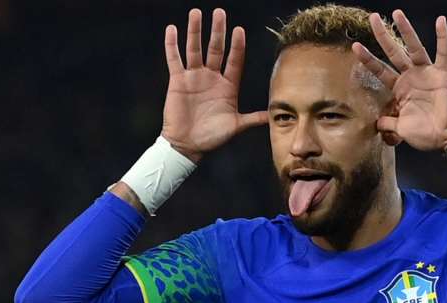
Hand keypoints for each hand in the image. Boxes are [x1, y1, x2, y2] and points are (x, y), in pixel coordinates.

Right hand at [160, 8, 266, 161]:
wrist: (188, 145)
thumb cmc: (212, 137)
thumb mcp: (236, 126)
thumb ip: (253, 118)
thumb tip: (274, 116)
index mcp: (228, 86)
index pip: (234, 60)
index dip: (237, 46)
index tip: (239, 30)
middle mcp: (212, 78)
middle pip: (216, 49)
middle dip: (218, 31)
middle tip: (220, 12)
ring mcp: (194, 77)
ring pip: (195, 49)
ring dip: (195, 31)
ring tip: (196, 13)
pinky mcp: (178, 81)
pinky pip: (174, 59)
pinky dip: (172, 45)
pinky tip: (172, 29)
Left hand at [352, 10, 446, 152]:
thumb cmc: (425, 134)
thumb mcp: (400, 130)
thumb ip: (387, 124)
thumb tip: (375, 124)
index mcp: (399, 89)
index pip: (380, 70)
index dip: (368, 59)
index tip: (355, 46)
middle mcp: (411, 77)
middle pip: (393, 52)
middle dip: (382, 36)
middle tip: (372, 18)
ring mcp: (427, 74)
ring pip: (414, 47)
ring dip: (406, 30)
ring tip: (397, 13)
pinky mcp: (442, 75)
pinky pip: (444, 53)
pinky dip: (443, 37)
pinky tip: (440, 21)